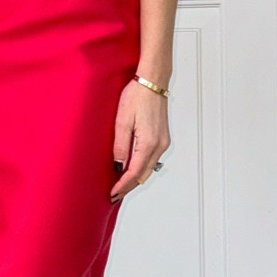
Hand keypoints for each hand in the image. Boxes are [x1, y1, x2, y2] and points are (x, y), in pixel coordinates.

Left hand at [111, 79, 168, 199]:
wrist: (152, 82)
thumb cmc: (137, 96)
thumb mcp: (122, 121)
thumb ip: (121, 146)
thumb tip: (119, 166)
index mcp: (149, 143)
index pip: (134, 173)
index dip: (123, 185)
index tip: (112, 193)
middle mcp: (159, 145)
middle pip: (143, 174)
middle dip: (129, 186)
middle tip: (115, 194)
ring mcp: (163, 142)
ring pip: (149, 168)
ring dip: (136, 178)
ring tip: (121, 185)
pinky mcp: (163, 138)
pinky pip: (152, 159)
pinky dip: (142, 168)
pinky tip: (132, 169)